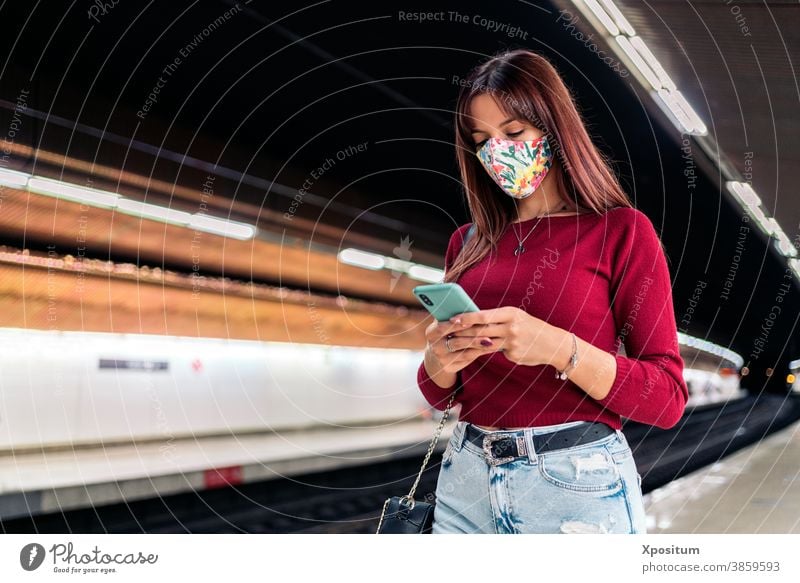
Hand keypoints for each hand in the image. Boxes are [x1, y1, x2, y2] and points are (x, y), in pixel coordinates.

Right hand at [423, 316, 495, 374]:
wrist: (439, 351)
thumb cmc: (447, 331)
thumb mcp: (445, 322)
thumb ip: (453, 315)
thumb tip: (469, 307)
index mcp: (431, 333)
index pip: (442, 328)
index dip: (457, 325)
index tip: (471, 322)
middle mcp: (435, 348)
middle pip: (456, 343)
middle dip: (473, 338)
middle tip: (489, 335)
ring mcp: (442, 359)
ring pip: (464, 353)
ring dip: (479, 347)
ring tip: (492, 342)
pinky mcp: (449, 367)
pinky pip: (467, 360)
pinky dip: (478, 354)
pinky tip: (488, 348)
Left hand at [447, 306, 565, 367]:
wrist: (554, 343)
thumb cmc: (531, 327)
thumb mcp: (516, 317)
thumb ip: (497, 318)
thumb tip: (474, 319)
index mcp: (510, 313)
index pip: (483, 316)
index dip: (466, 318)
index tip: (452, 319)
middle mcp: (511, 327)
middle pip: (481, 330)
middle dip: (462, 333)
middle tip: (447, 334)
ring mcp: (513, 342)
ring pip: (484, 343)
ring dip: (467, 344)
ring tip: (454, 344)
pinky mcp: (514, 354)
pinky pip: (494, 353)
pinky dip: (482, 353)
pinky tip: (472, 354)